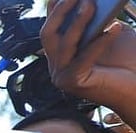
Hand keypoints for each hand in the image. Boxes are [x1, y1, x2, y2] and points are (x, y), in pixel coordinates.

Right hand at [43, 0, 135, 121]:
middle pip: (47, 34)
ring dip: (78, 22)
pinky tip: (115, 28)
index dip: (55, 8)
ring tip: (92, 5)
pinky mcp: (73, 83)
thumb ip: (98, 20)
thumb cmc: (127, 62)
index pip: (52, 26)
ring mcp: (62, 76)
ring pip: (63, 44)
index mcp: (62, 53)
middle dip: (60, 12)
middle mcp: (57, 65)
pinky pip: (82, 59)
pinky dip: (99, 42)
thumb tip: (89, 1)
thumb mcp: (110, 32)